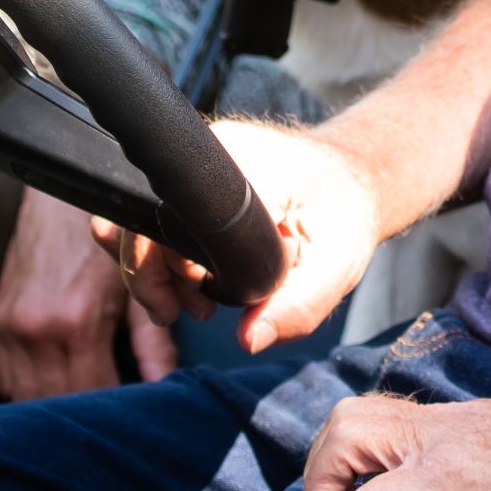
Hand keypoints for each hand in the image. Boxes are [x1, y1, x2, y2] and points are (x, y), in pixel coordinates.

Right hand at [0, 188, 168, 396]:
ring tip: (81, 409)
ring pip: (27, 397)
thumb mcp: (135, 287)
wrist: (57, 201)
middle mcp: (37, 330)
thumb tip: (166, 384)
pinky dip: (27, 391)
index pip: (93, 393)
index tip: (130, 412)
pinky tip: (52, 388)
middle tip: (108, 416)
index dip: (114, 408)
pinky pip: (6, 379)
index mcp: (77, 322)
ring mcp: (11, 328)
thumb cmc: (101, 241)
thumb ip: (153, 342)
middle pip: (58, 401)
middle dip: (85, 413)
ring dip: (54, 407)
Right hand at [99, 119, 389, 353]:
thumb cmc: (347, 215)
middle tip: (186, 312)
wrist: (351, 178)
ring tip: (195, 302)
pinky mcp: (189, 177)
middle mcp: (210, 151)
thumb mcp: (339, 264)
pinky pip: (151, 216)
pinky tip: (189, 282)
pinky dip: (159, 255)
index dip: (170, 266)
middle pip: (143, 217)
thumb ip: (298, 304)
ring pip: (139, 218)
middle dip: (151, 277)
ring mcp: (195, 161)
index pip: (171, 215)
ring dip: (153, 270)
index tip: (197, 300)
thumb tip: (249, 340)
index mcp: (244, 164)